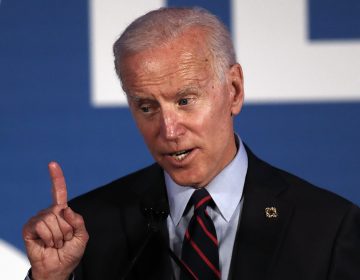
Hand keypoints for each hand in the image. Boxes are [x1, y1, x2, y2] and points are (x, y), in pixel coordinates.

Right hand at [23, 162, 88, 279]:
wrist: (59, 268)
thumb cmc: (70, 252)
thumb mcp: (82, 235)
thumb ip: (78, 220)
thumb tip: (64, 209)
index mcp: (62, 212)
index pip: (59, 192)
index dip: (56, 178)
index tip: (52, 163)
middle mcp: (49, 213)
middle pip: (60, 210)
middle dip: (67, 228)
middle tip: (64, 240)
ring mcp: (38, 220)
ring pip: (51, 218)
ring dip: (58, 235)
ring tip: (56, 243)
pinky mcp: (29, 229)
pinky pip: (41, 225)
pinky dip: (48, 237)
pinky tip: (47, 244)